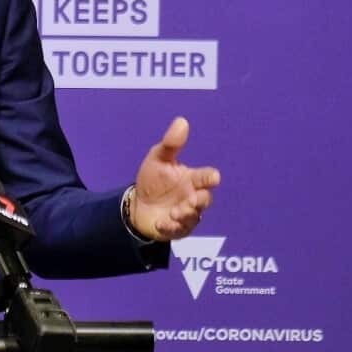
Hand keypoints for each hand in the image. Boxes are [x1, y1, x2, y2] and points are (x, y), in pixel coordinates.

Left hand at [131, 117, 220, 241]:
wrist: (137, 205)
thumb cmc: (153, 180)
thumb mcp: (158, 159)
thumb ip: (171, 144)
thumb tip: (182, 121)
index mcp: (191, 179)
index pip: (206, 177)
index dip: (210, 177)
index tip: (214, 177)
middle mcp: (192, 197)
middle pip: (205, 200)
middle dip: (199, 200)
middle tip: (189, 200)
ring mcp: (186, 215)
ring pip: (194, 217)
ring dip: (186, 215)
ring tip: (174, 213)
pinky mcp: (176, 229)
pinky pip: (178, 231)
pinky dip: (171, 228)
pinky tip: (161, 223)